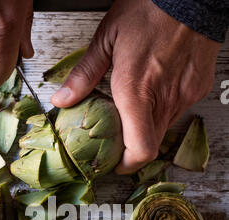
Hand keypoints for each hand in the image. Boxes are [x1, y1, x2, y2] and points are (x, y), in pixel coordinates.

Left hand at [51, 0, 219, 173]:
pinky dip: (162, 110)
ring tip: (135, 109)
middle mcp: (163, 98)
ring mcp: (183, 95)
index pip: (140, 150)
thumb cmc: (150, 8)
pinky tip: (154, 92)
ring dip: (147, 128)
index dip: (127, 165)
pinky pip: (177, 111)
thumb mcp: (107, 38)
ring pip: (163, 129)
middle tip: (119, 140)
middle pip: (150, 145)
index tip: (115, 164)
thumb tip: (62, 99)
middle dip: (132, 148)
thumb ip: (84, 75)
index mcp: (136, 90)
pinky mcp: (196, 88)